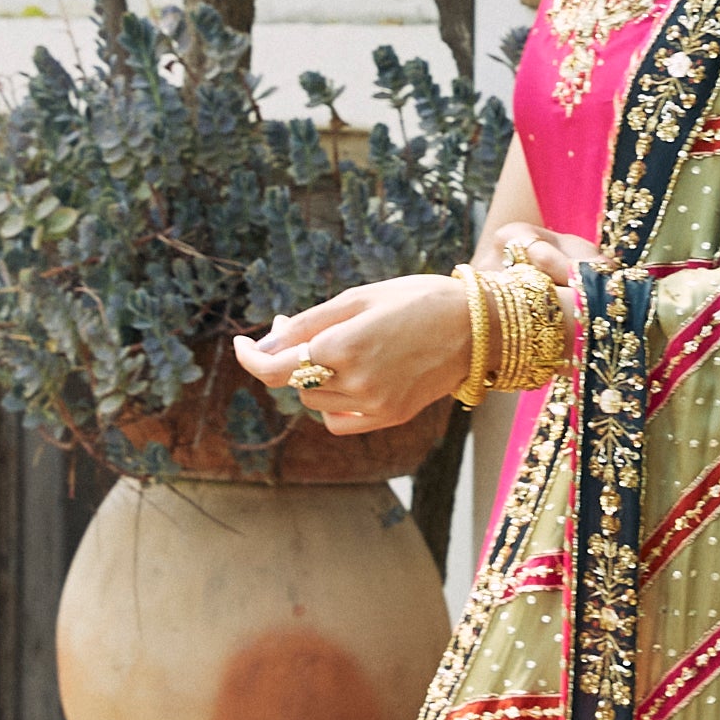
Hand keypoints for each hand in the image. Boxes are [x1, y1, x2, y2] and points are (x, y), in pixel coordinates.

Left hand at [234, 270, 470, 437]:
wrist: (478, 326)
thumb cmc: (417, 300)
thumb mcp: (358, 297)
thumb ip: (307, 323)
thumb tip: (265, 343)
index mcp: (344, 346)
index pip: (275, 368)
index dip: (250, 357)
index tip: (241, 345)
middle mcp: (357, 382)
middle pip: (296, 383)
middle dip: (292, 358)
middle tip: (304, 329)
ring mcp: (375, 405)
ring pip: (316, 402)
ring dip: (314, 379)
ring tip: (340, 349)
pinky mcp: (391, 417)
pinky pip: (340, 422)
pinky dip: (333, 405)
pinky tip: (348, 381)